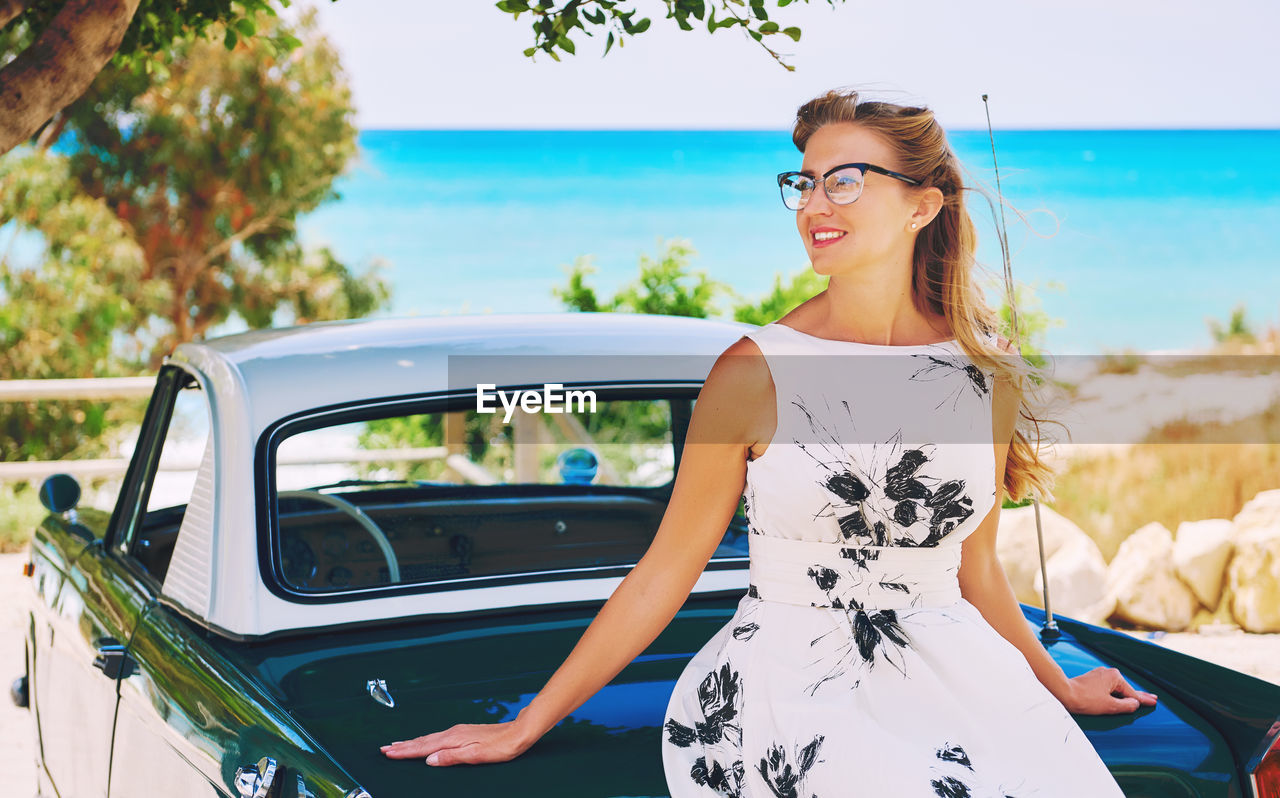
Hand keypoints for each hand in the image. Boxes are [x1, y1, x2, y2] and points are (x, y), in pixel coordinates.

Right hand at [381, 719, 535, 766]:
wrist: (519, 732)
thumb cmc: (502, 746)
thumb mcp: (476, 755)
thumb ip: (452, 757)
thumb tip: (430, 760)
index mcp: (453, 739)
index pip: (423, 747)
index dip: (405, 751)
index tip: (388, 753)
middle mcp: (453, 733)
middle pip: (422, 741)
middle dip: (403, 746)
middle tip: (384, 749)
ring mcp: (458, 732)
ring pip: (429, 738)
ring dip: (412, 742)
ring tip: (398, 745)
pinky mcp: (464, 733)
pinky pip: (437, 737)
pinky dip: (426, 740)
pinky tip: (425, 742)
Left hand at [1063, 666, 1157, 713]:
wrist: (1064, 693)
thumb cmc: (1085, 699)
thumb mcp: (1110, 706)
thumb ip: (1126, 706)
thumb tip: (1135, 704)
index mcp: (1115, 677)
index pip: (1132, 693)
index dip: (1143, 700)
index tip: (1154, 701)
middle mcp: (1108, 673)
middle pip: (1126, 688)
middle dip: (1138, 695)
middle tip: (1152, 698)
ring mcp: (1100, 675)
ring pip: (1117, 688)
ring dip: (1126, 695)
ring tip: (1139, 699)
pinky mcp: (1092, 679)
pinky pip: (1109, 687)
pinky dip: (1116, 693)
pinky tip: (1121, 696)